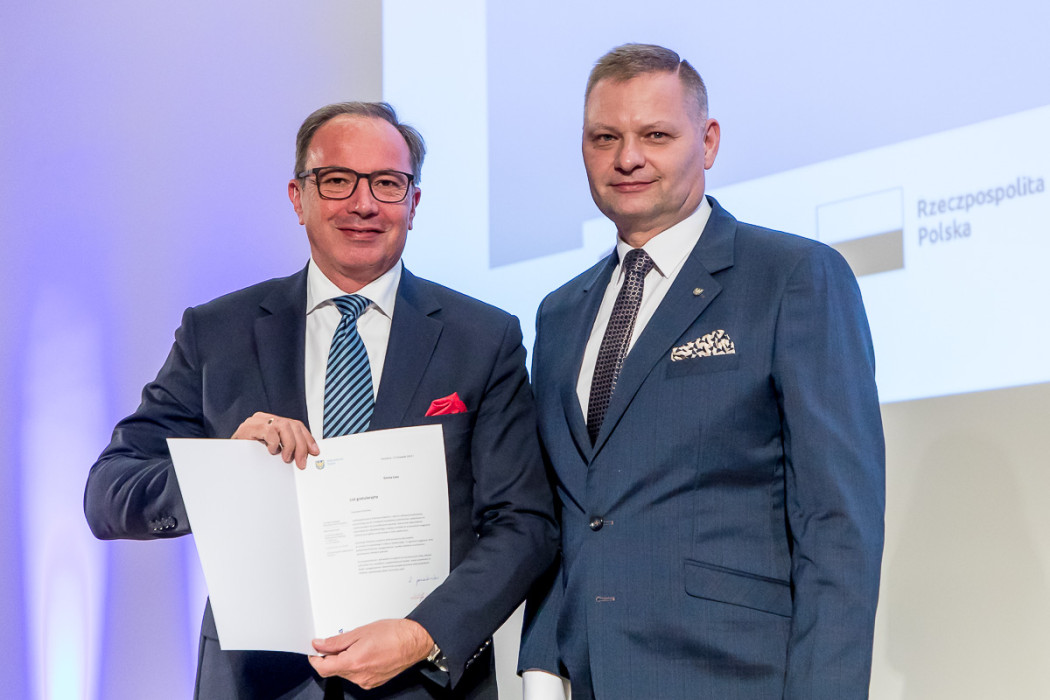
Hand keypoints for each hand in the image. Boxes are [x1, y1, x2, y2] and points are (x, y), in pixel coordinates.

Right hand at [230, 412, 318, 468]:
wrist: (225, 456)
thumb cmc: (247, 455)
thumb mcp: (270, 449)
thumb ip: (284, 447)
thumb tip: (305, 455)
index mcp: (271, 421)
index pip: (295, 425)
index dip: (307, 438)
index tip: (315, 451)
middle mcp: (264, 418)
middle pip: (292, 425)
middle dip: (301, 445)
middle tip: (302, 462)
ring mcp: (256, 421)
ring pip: (284, 426)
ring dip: (290, 444)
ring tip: (287, 458)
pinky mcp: (249, 427)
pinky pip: (269, 432)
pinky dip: (274, 443)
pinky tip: (272, 451)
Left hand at [309, 619, 434, 689]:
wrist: (415, 641)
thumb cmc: (393, 633)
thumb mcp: (360, 632)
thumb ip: (337, 641)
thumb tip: (320, 645)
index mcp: (353, 663)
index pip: (323, 668)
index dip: (315, 659)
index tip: (314, 651)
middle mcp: (359, 677)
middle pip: (334, 671)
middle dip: (331, 658)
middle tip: (336, 642)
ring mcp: (367, 682)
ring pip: (346, 673)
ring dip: (344, 661)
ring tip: (356, 645)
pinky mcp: (374, 682)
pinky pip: (357, 676)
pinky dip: (355, 666)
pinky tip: (364, 653)